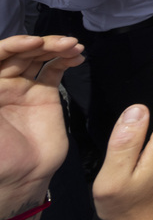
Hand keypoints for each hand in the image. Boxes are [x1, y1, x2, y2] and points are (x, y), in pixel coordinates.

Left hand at [0, 34, 84, 219]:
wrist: (21, 177)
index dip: (14, 43)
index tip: (34, 42)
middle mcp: (3, 82)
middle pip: (21, 52)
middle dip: (41, 43)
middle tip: (62, 43)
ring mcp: (25, 87)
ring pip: (39, 57)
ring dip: (56, 47)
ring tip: (74, 46)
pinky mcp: (46, 95)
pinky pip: (55, 70)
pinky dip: (66, 60)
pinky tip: (77, 57)